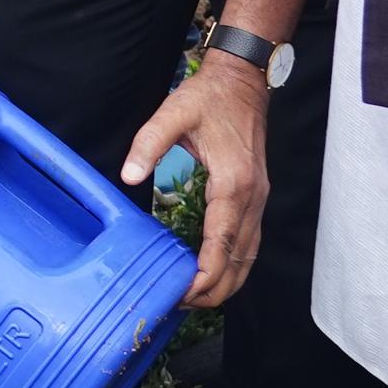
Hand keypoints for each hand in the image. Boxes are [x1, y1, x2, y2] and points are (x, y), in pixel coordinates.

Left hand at [126, 52, 269, 305]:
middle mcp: (252, 198)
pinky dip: (234, 264)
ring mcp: (258, 199)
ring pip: (249, 256)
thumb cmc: (208, 97)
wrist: (242, 81)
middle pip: (240, 261)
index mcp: (233, 184)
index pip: (221, 243)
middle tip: (181, 305)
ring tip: (195, 299)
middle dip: (214, 290)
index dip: (205, 275)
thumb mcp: (172, 113)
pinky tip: (214, 273)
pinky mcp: (256, 197)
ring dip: (227, 282)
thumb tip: (128, 176)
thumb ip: (148, 144)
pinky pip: (249, 242)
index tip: (184, 294)